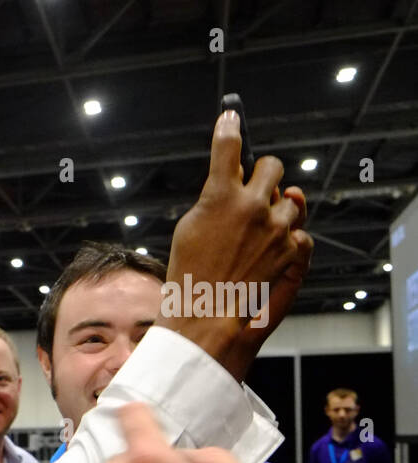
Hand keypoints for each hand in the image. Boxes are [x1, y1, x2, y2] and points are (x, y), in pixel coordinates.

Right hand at [161, 110, 313, 379]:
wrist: (208, 319)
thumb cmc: (190, 279)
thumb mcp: (187, 231)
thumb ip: (212, 202)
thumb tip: (233, 189)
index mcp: (219, 195)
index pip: (227, 146)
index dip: (229, 128)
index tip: (231, 117)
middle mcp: (253, 204)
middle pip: (273, 166)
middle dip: (265, 175)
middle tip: (255, 188)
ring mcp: (277, 226)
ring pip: (293, 198)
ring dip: (280, 209)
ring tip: (262, 232)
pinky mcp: (294, 249)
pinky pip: (300, 232)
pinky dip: (289, 240)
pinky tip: (272, 255)